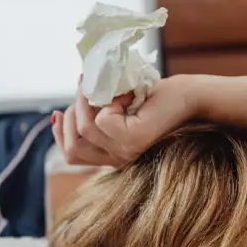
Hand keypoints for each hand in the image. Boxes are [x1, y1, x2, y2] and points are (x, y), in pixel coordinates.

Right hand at [52, 75, 195, 166]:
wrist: (189, 97)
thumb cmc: (155, 98)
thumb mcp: (114, 108)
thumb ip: (92, 116)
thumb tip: (56, 115)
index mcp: (111, 155)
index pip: (71, 154)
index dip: (59, 133)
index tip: (58, 111)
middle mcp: (117, 159)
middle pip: (71, 146)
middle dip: (72, 114)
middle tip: (85, 89)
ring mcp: (126, 152)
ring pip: (85, 129)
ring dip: (89, 100)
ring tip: (109, 87)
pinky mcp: (134, 140)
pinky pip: (103, 119)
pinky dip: (110, 99)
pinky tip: (128, 95)